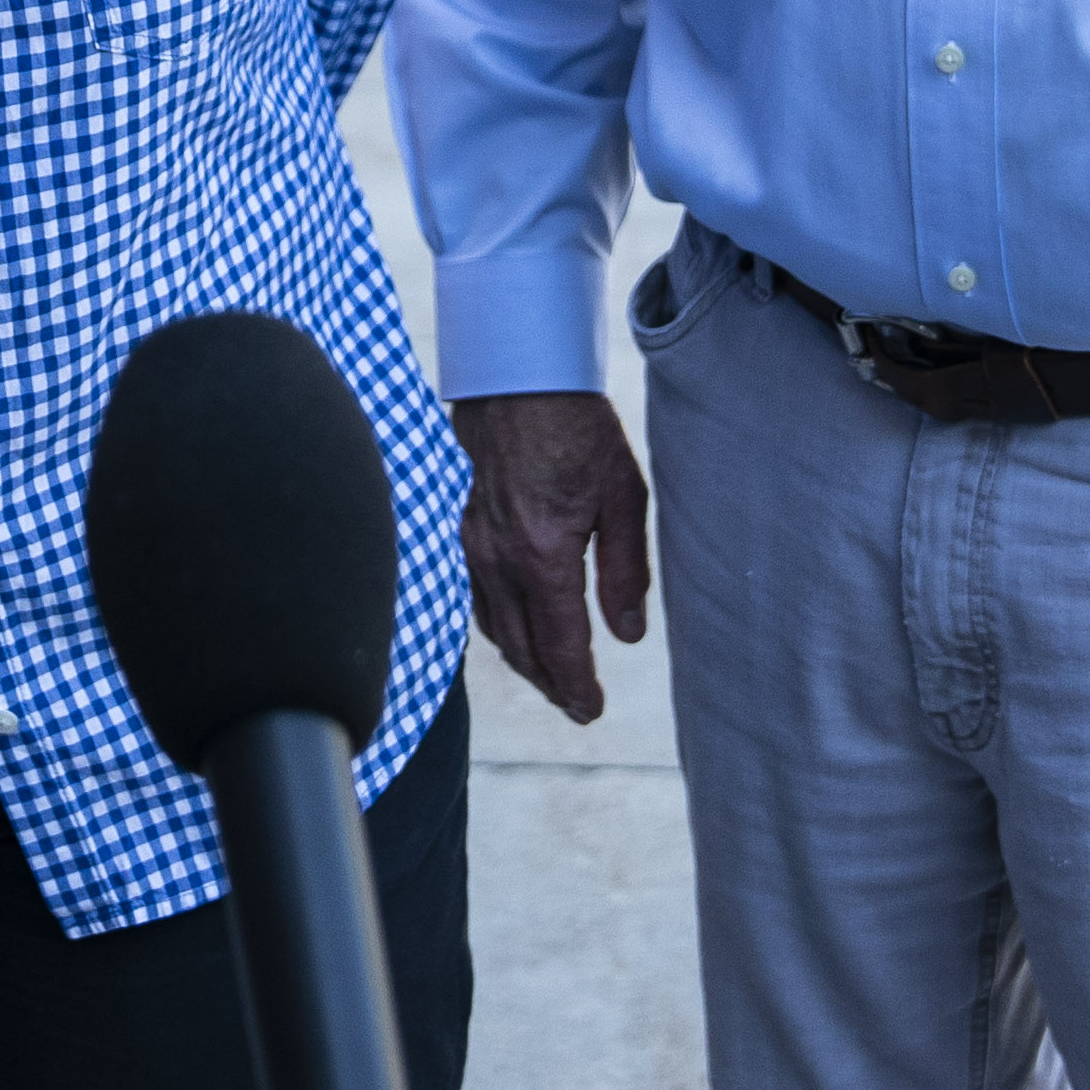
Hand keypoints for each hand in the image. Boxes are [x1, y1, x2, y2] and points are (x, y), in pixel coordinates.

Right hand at [452, 392, 647, 724]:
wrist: (516, 378)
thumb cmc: (577, 430)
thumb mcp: (624, 497)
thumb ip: (626, 572)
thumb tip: (626, 636)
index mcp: (544, 558)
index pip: (561, 646)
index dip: (577, 688)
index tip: (591, 712)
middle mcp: (499, 561)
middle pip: (522, 649)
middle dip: (550, 685)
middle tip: (577, 707)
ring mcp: (473, 546)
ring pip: (493, 628)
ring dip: (523, 661)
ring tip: (551, 677)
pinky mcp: (462, 530)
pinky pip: (475, 598)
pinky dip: (497, 628)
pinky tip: (513, 628)